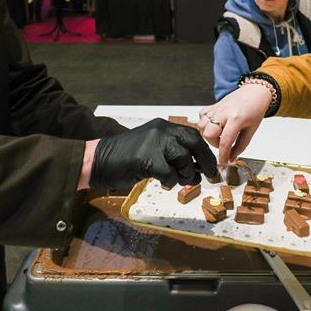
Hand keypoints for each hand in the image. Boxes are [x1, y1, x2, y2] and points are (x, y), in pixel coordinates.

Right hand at [89, 118, 216, 189]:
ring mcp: (154, 143)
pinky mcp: (147, 159)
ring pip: (184, 160)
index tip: (210, 166)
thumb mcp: (152, 147)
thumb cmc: (126, 157)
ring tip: (178, 181)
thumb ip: (172, 153)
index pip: (192, 135)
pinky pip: (169, 174)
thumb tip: (197, 168)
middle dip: (205, 161)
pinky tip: (163, 183)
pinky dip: (170, 183)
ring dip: (185, 175)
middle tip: (210, 176)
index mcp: (163, 126)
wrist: (99, 160)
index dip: (204, 151)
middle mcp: (161, 130)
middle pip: (194, 143)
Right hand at [199, 83, 271, 163]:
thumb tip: (231, 158)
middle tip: (224, 143)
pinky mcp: (213, 105)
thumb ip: (241, 146)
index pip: (225, 141)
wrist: (255, 91)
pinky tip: (214, 124)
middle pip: (208, 134)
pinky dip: (205, 122)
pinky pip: (202, 115)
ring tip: (219, 134)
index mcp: (236, 119)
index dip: (223, 155)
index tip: (223, 162)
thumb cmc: (255, 109)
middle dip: (214, 143)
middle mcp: (224, 112)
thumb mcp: (251, 130)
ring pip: (201, 125)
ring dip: (208, 133)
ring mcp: (217, 108)